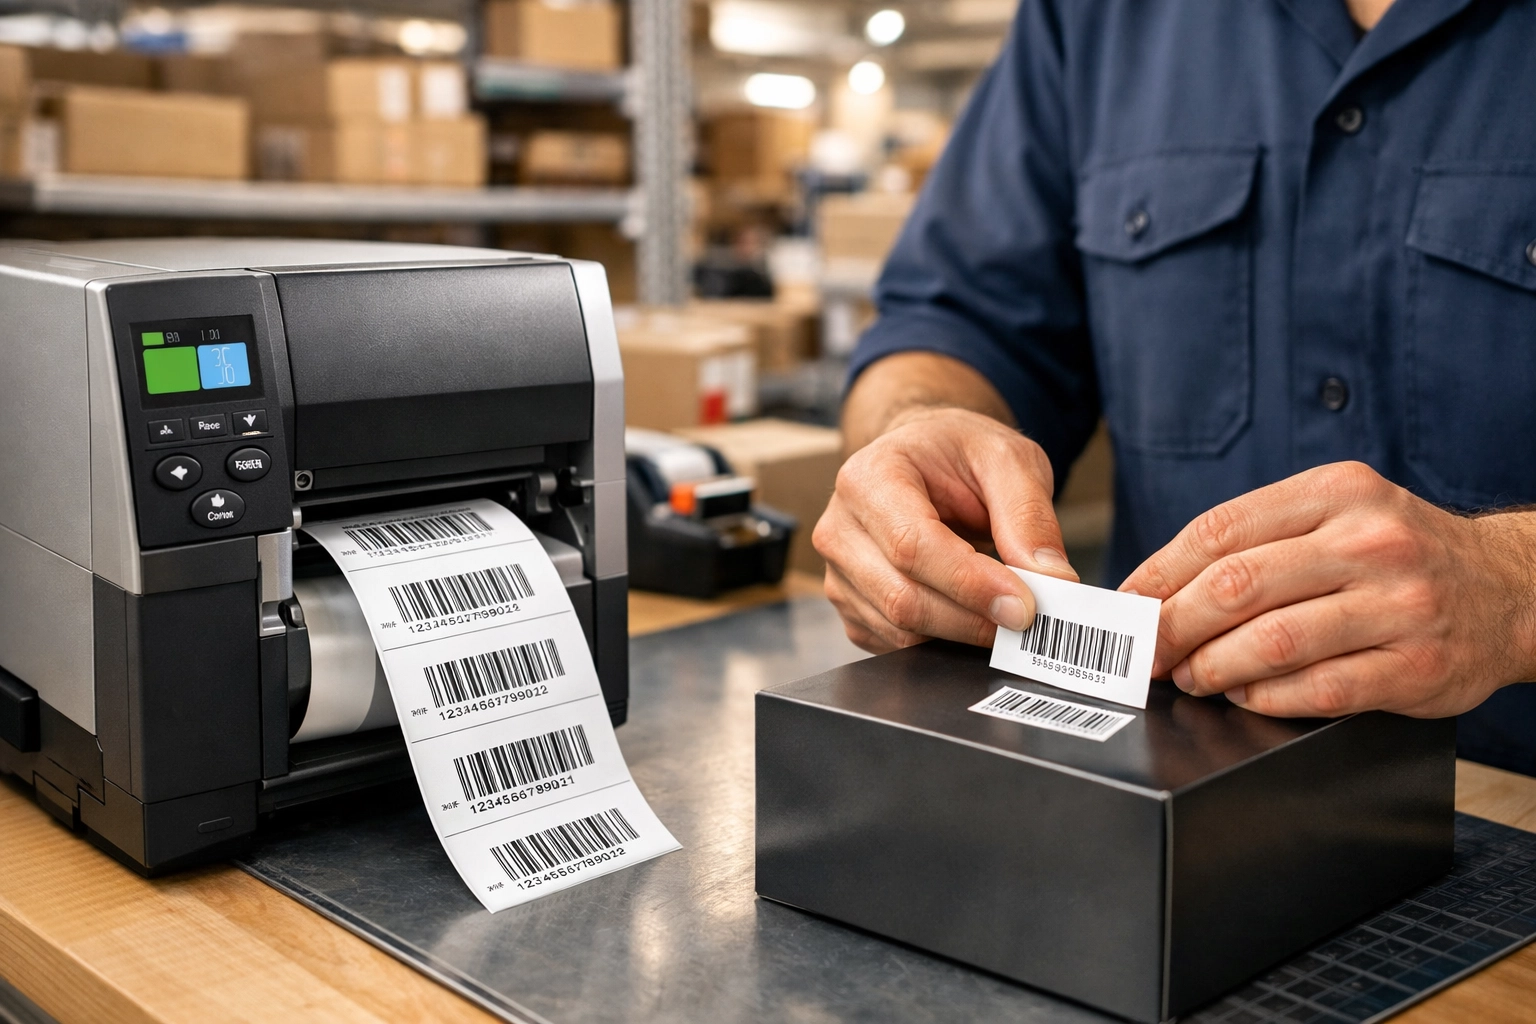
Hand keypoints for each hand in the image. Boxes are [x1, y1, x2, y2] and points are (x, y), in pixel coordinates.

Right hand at [813, 406, 1078, 652]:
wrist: (922, 459)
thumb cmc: (955, 454)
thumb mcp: (1007, 459)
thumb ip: (1029, 516)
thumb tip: (1053, 581)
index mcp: (868, 478)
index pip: (912, 546)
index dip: (971, 584)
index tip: (1025, 606)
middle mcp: (840, 528)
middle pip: (903, 597)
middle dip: (974, 620)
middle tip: (1030, 620)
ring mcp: (838, 574)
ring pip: (900, 631)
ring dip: (963, 635)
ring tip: (1005, 614)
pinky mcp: (851, 609)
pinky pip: (895, 645)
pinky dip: (943, 642)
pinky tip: (971, 617)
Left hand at [1120, 462, 1535, 716]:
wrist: (1511, 588)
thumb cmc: (1399, 553)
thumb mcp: (1337, 513)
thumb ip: (1259, 537)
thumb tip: (1160, 586)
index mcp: (1337, 492)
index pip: (1219, 531)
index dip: (1158, 574)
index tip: (1127, 605)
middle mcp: (1369, 542)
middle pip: (1236, 586)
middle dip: (1174, 627)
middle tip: (1148, 652)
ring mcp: (1398, 604)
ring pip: (1272, 641)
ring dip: (1213, 668)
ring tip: (1192, 676)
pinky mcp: (1415, 666)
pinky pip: (1319, 689)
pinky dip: (1267, 698)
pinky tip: (1246, 696)